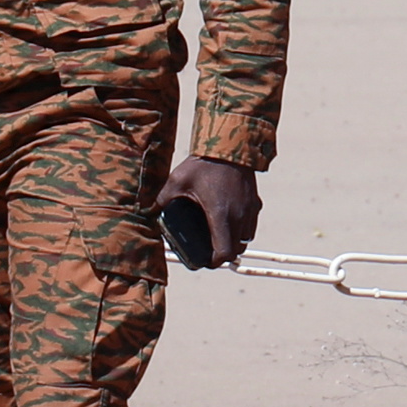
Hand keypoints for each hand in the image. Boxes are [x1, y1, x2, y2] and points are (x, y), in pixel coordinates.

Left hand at [161, 153, 258, 268]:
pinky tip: (228, 219)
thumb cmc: (205, 163)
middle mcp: (239, 216)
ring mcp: (249, 209)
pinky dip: (241, 229)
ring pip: (246, 238)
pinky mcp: (255, 201)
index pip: (224, 253)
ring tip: (218, 236)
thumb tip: (152, 209)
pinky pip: (250, 224)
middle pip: (236, 250)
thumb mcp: (178, 180)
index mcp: (220, 215)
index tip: (204, 260)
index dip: (214, 262)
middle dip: (223, 254)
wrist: (231, 144)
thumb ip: (164, 197)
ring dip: (233, 242)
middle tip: (208, 250)